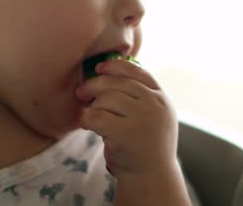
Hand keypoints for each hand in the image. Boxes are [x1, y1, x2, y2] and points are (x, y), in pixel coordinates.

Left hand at [75, 58, 178, 176]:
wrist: (151, 176)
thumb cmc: (146, 144)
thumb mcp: (154, 115)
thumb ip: (140, 95)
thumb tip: (107, 72)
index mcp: (161, 98)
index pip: (138, 72)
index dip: (116, 66)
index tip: (99, 68)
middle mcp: (154, 105)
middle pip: (117, 83)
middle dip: (94, 85)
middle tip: (81, 92)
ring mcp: (141, 118)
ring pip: (105, 99)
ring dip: (93, 106)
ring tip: (91, 115)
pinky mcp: (125, 133)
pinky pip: (96, 116)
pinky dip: (87, 119)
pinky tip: (87, 125)